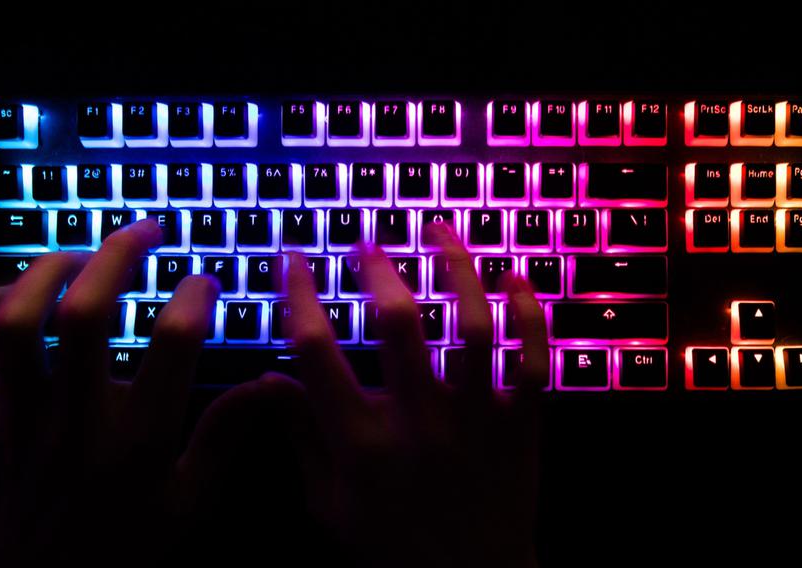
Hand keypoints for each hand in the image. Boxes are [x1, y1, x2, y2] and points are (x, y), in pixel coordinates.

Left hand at [0, 219, 299, 567]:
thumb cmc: (117, 548)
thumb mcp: (187, 503)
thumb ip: (225, 438)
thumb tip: (269, 384)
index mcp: (136, 441)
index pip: (171, 345)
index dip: (193, 297)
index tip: (204, 283)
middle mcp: (74, 421)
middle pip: (86, 315)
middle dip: (119, 256)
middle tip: (146, 229)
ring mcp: (15, 419)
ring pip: (17, 323)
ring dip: (48, 271)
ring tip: (81, 253)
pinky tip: (10, 291)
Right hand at [284, 224, 546, 567]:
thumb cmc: (391, 548)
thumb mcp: (327, 505)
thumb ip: (298, 439)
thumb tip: (267, 380)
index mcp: (362, 443)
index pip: (318, 352)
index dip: (300, 297)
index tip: (294, 263)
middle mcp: (420, 422)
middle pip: (398, 324)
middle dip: (377, 271)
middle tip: (366, 243)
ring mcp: (478, 420)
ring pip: (471, 326)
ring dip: (456, 268)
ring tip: (439, 229)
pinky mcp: (523, 424)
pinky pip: (533, 357)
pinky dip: (529, 313)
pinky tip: (514, 276)